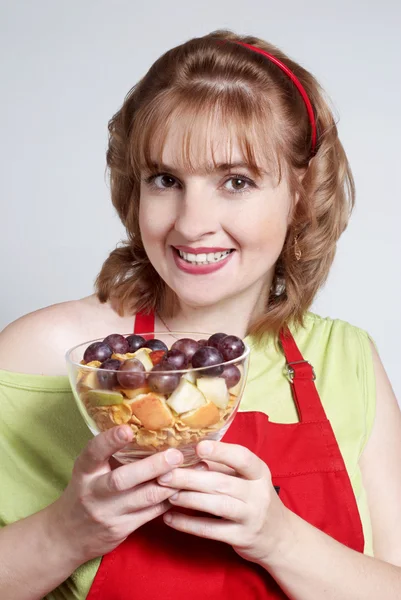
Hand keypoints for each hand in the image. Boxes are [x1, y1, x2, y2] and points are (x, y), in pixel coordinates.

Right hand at [48, 425, 182, 564]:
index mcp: (85, 471)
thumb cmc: (85, 491)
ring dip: (170, 483)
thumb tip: (144, 423)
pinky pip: (152, 513)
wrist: (68, 536)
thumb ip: (109, 453)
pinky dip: (170, 499)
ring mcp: (109, 513)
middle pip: (123, 479)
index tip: (127, 429)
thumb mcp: (89, 470)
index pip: (94, 453)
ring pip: (144, 498)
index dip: (110, 441)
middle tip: (176, 454)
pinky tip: (186, 487)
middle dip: (152, 466)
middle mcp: (94, 492)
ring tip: (193, 469)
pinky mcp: (123, 528)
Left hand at [158, 440, 288, 564]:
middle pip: (221, 482)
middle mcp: (258, 493)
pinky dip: (188, 524)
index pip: (242, 457)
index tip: (198, 447)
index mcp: (259, 472)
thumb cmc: (254, 499)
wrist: (279, 537)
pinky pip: (211, 530)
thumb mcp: (246, 479)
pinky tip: (170, 518)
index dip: (220, 452)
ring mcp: (251, 517)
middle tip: (165, 474)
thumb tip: (188, 454)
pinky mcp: (242, 538)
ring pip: (217, 505)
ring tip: (167, 494)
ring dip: (189, 499)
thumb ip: (222, 467)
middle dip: (190, 478)